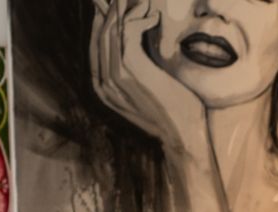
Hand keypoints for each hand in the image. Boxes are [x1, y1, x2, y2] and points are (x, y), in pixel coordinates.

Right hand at [90, 0, 209, 159]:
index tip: (109, 7)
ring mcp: (113, 77)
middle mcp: (102, 83)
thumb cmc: (171, 111)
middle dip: (108, 12)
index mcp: (103, 89)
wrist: (182, 133)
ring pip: (110, 33)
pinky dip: (137, 20)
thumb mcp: (148, 90)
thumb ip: (136, 71)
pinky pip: (125, 34)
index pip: (95, 48)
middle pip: (99, 37)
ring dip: (123, 11)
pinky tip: (151, 15)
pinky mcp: (128, 70)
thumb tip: (137, 47)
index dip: (101, 24)